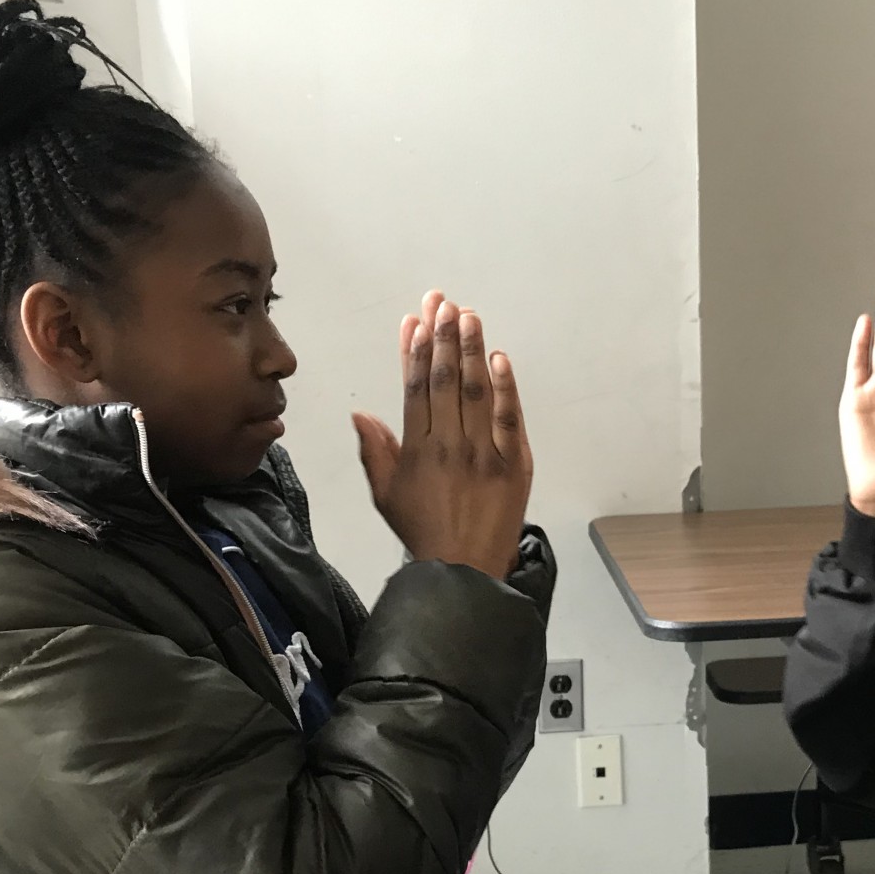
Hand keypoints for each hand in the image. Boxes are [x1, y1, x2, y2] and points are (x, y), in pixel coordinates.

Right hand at [353, 291, 533, 580]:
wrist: (464, 572)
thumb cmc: (423, 533)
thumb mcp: (386, 495)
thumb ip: (374, 451)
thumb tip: (361, 415)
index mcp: (417, 450)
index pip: (416, 388)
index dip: (415, 350)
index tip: (414, 320)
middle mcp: (449, 445)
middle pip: (445, 380)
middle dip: (442, 336)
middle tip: (442, 302)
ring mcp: (483, 453)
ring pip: (476, 391)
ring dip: (472, 349)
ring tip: (468, 315)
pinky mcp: (513, 464)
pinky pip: (509, 419)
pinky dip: (506, 388)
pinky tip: (500, 359)